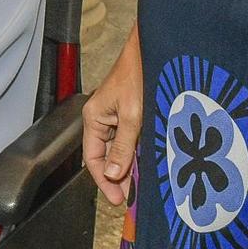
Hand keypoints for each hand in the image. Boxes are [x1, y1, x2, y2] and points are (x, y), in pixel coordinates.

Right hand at [83, 31, 142, 204]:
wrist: (154, 48)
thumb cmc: (139, 75)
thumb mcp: (132, 116)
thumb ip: (122, 147)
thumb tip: (113, 175)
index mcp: (93, 118)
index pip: (92, 159)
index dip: (104, 181)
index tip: (117, 200)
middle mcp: (101, 118)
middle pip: (106, 156)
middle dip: (119, 178)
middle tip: (134, 198)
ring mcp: (115, 116)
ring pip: (120, 149)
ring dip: (131, 166)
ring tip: (144, 185)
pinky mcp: (130, 112)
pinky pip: (130, 139)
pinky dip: (139, 152)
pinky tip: (151, 163)